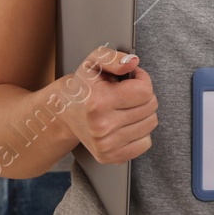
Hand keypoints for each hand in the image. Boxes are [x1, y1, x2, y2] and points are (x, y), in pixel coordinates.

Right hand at [60, 47, 158, 164]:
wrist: (63, 112)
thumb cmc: (82, 86)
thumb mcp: (93, 62)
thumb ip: (113, 57)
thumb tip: (133, 63)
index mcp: (98, 102)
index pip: (145, 91)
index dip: (142, 79)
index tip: (130, 78)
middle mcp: (102, 127)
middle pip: (150, 107)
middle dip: (143, 95)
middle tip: (125, 93)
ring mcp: (106, 145)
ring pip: (150, 124)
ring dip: (142, 113)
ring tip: (124, 107)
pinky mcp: (109, 157)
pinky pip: (145, 143)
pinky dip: (140, 132)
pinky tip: (125, 123)